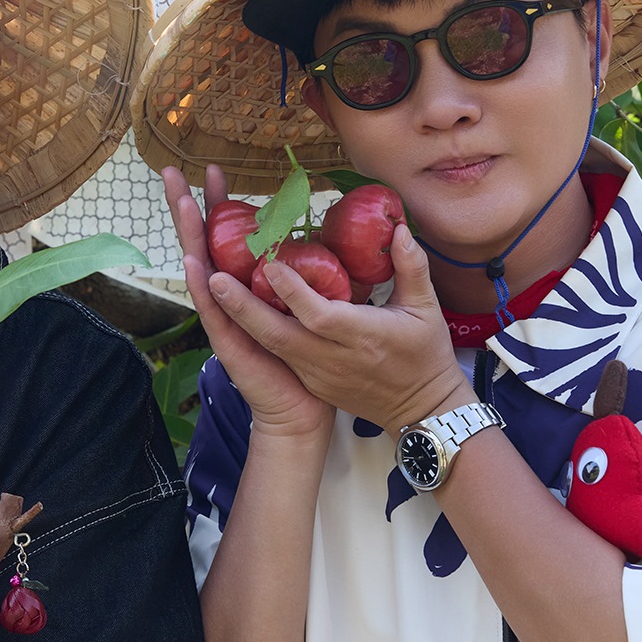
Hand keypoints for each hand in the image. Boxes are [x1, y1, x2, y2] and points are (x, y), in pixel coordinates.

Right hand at [162, 166, 329, 439]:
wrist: (301, 409)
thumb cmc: (311, 356)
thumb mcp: (316, 305)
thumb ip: (317, 273)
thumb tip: (334, 240)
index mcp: (248, 285)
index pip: (228, 236)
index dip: (220, 204)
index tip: (215, 170)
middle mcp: (229, 296)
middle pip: (203, 242)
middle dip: (190, 206)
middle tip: (173, 171)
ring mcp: (223, 318)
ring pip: (200, 268)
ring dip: (188, 235)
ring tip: (179, 203)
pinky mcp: (227, 341)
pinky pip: (211, 309)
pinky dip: (200, 284)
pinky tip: (192, 260)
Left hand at [199, 218, 470, 433]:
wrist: (422, 411)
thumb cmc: (426, 355)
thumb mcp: (427, 310)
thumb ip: (411, 267)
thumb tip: (399, 229)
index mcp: (363, 337)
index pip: (320, 315)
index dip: (294, 293)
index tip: (270, 265)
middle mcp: (334, 359)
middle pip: (280, 334)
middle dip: (244, 307)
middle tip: (215, 278)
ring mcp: (319, 374)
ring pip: (273, 345)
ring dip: (241, 318)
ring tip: (214, 286)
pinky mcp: (313, 382)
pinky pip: (281, 354)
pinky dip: (257, 333)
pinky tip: (236, 308)